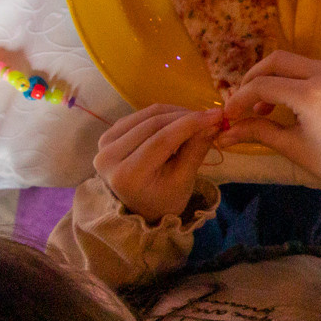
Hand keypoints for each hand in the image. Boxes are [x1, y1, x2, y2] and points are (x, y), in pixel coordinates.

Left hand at [96, 104, 223, 222]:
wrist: (140, 208)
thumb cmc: (164, 200)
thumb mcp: (184, 181)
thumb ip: (196, 150)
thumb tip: (212, 121)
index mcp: (127, 176)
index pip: (161, 141)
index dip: (190, 124)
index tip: (216, 115)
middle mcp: (108, 157)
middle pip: (152, 125)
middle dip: (185, 116)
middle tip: (211, 115)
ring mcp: (104, 144)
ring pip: (145, 116)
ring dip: (175, 112)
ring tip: (197, 118)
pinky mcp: (107, 135)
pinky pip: (138, 116)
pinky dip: (161, 115)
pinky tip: (178, 120)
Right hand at [220, 51, 320, 187]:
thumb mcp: (290, 146)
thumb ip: (256, 130)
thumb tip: (224, 132)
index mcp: (311, 95)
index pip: (263, 86)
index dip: (240, 98)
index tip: (230, 112)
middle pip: (278, 61)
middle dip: (256, 77)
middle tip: (246, 99)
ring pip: (300, 62)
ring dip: (280, 78)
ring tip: (271, 105)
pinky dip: (304, 79)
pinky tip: (298, 100)